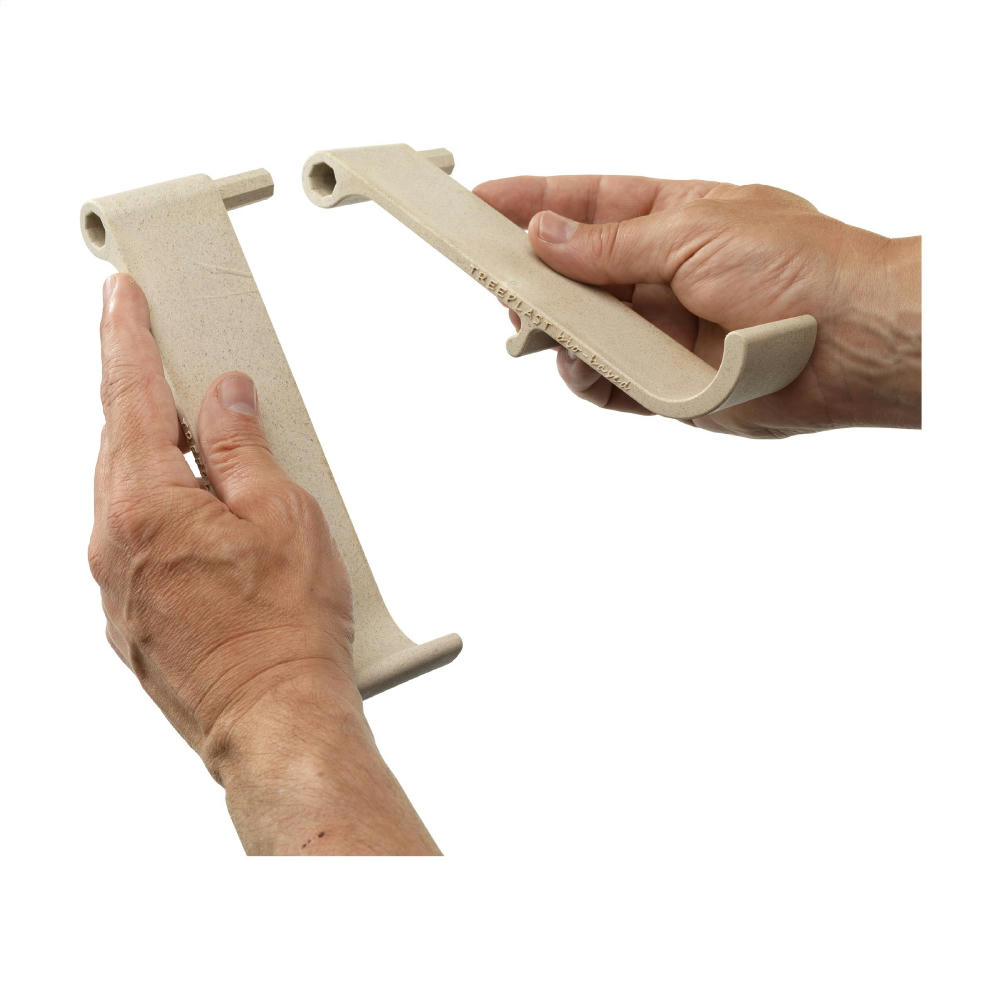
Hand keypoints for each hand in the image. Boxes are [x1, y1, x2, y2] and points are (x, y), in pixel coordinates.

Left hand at [89, 275, 437, 853]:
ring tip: (210, 453)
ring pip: (128, 496)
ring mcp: (114, 585)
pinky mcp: (130, 618)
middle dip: (143, 396)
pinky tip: (206, 521)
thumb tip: (223, 397)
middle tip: (170, 361)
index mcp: (143, 505)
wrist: (273, 719)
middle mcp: (111, 543)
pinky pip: (137, 542)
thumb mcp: (280, 513)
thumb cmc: (285, 629)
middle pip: (120, 444)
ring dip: (161, 461)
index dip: (127, 338)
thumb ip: (241, 445)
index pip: (129, 397)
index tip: (120, 297)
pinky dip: (164, 513)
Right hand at [474, 176, 920, 437]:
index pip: (587, 206)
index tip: (481, 202)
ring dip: (554, 328)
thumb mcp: (692, 232)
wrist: (853, 343)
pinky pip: (606, 382)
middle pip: (575, 272)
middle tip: (496, 277)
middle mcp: (661, 274)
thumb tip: (545, 235)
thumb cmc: (797, 267)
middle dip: (532, 274)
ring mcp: (663, 330)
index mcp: (672, 219)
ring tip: (535, 325)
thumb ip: (611, 242)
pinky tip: (579, 364)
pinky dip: (585, 376)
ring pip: (584, 330)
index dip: (534, 203)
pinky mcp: (668, 383)